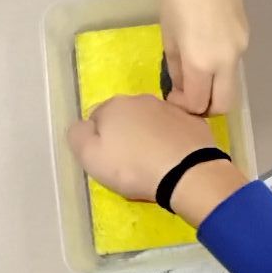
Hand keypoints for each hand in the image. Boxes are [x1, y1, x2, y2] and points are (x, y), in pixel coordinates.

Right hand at [68, 92, 238, 220]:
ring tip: (153, 163)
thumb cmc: (132, 167)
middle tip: (129, 164)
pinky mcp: (193, 121)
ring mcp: (170, 108)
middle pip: (124, 118)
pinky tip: (173, 158)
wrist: (187, 173)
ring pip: (150, 121)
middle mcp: (141, 99)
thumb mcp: (90, 156)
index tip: (108, 161)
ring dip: (148, 136)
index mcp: (113, 105)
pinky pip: (174, 129)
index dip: (99, 141)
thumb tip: (83, 126)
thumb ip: (78, 135)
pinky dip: (171, 140)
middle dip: (124, 136)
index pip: (97, 119)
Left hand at [160, 0, 248, 114]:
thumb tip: (180, 85)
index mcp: (202, 62)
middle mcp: (226, 62)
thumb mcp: (168, 33)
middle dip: (206, 108)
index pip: (198, 104)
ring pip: (230, 83)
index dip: (184, 107)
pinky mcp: (245, 36)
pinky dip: (220, 68)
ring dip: (214, 87)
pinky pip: (233, 63)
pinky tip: (205, 50)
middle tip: (189, 97)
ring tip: (194, 71)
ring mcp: (240, 49)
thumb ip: (175, 66)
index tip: (172, 97)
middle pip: (224, 104)